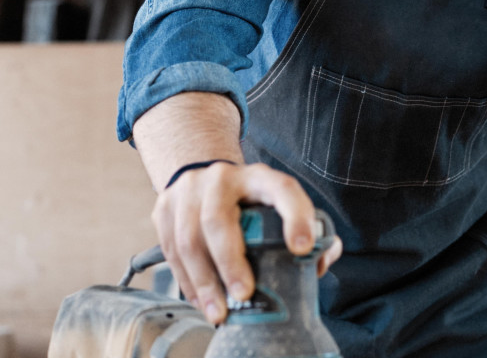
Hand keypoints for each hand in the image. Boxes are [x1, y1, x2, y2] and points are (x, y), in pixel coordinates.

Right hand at [151, 160, 342, 323]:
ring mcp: (187, 192)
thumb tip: (321, 258)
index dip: (294, 217)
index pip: (281, 189)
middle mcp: (221, 179)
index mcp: (258, 177)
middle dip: (230, 262)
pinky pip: (170, 249)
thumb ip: (308, 229)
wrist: (203, 176)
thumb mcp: (277, 203)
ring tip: (218, 310)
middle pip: (218, 219)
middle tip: (244, 294)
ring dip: (203, 281)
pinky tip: (200, 299)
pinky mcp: (164, 208)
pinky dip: (185, 280)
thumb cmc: (248, 199)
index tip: (302, 248)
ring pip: (188, 238)